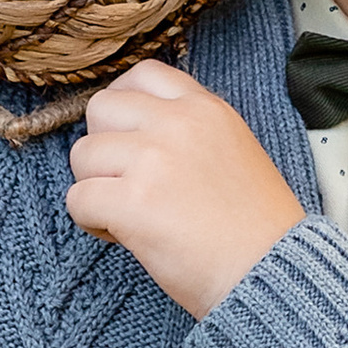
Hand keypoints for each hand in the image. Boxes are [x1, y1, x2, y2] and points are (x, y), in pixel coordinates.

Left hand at [66, 64, 303, 315]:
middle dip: (103, 147)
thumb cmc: (256, 229)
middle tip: (125, 181)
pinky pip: (77, 199)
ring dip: (95, 187)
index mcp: (206, 108)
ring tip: (128, 214)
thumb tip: (137, 134)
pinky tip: (122, 236)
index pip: (142, 74)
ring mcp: (152, 160)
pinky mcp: (132, 201)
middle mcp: (177, 124)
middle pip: (100, 108)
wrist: (270, 273)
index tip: (127, 136)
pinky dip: (91, 222)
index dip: (123, 105)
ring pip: (82, 155)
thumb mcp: (235, 151)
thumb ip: (190, 131)